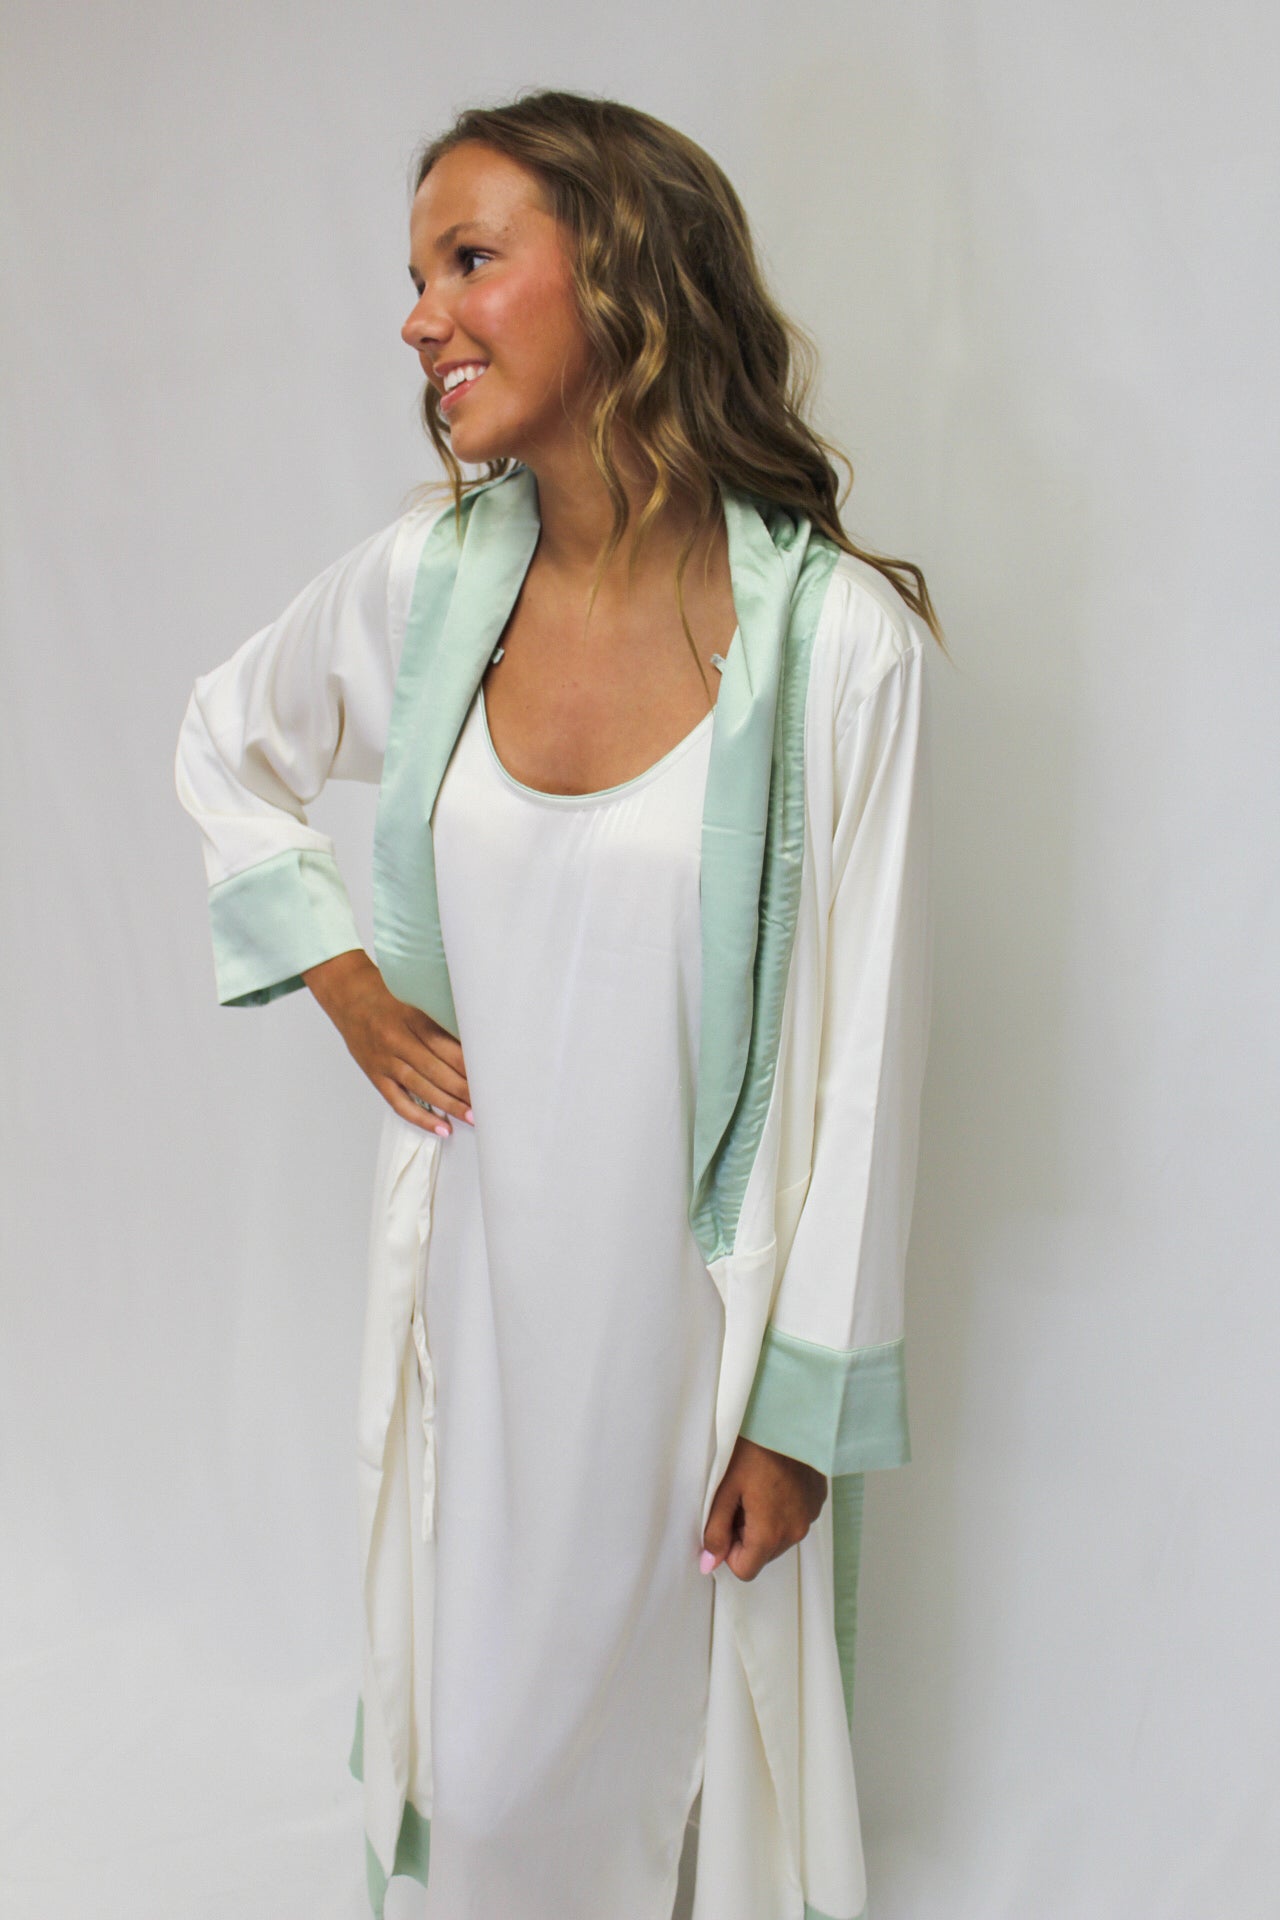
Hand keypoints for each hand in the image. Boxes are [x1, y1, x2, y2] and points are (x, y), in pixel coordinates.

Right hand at [302, 949, 471, 1134]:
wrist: (348, 996)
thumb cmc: (388, 995)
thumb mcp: (417, 998)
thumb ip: (440, 1019)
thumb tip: (473, 1045)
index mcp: (412, 1018)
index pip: (447, 1047)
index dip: (470, 1065)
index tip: (490, 1076)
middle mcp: (397, 1040)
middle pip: (437, 1070)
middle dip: (465, 1089)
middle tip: (489, 1102)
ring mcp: (385, 1060)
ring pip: (422, 1088)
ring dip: (450, 1105)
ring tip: (472, 1117)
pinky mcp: (376, 1076)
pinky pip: (399, 1103)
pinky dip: (421, 1118)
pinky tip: (442, 1128)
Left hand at [700, 1435, 827, 1581]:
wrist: (786, 1416)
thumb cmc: (752, 1448)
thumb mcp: (724, 1489)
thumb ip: (715, 1531)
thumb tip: (708, 1564)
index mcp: (771, 1533)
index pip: (745, 1570)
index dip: (728, 1550)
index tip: (725, 1520)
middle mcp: (796, 1531)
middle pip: (762, 1554)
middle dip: (746, 1535)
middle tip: (739, 1498)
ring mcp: (810, 1515)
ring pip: (779, 1538)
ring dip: (764, 1523)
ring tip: (757, 1486)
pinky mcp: (818, 1500)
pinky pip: (794, 1518)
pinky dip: (781, 1509)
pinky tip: (774, 1481)